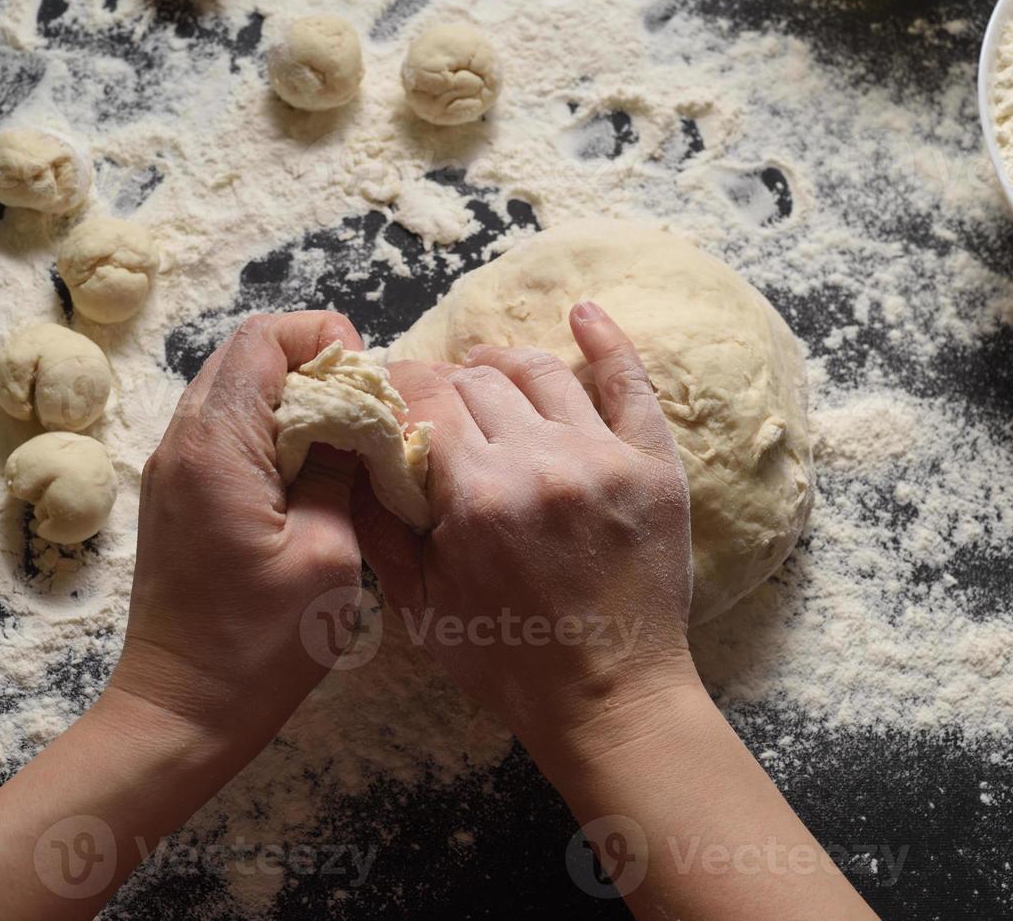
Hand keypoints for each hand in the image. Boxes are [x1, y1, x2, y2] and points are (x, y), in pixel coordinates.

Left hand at [111, 311, 364, 749]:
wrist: (182, 709)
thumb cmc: (258, 644)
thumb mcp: (328, 553)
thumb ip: (340, 468)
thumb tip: (353, 419)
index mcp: (217, 445)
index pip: (264, 338)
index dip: (324, 341)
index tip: (367, 387)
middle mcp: (183, 442)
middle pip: (248, 355)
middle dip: (315, 367)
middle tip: (365, 414)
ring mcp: (173, 468)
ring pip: (237, 391)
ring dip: (294, 401)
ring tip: (345, 445)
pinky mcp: (178, 495)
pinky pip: (226, 431)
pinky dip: (272, 433)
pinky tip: (311, 476)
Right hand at [354, 302, 699, 762]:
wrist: (612, 699)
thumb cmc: (507, 661)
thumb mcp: (420, 607)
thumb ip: (383, 525)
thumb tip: (359, 453)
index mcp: (477, 497)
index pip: (426, 404)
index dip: (401, 390)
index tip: (388, 390)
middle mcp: (541, 463)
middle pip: (478, 383)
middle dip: (444, 382)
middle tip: (432, 395)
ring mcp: (603, 458)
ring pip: (541, 372)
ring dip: (502, 359)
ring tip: (483, 362)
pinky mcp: (653, 465)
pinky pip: (629, 382)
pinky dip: (606, 340)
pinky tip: (583, 312)